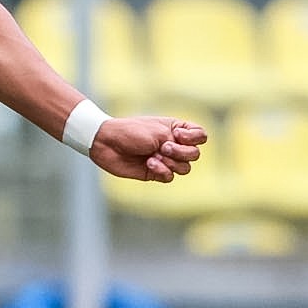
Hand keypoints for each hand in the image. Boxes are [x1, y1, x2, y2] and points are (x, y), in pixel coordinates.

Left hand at [90, 115, 207, 182]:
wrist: (107, 142)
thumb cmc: (131, 132)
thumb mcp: (158, 132)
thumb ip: (178, 143)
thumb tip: (187, 160)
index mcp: (176, 129)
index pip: (200, 136)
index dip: (194, 138)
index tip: (178, 135)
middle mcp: (173, 144)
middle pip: (194, 154)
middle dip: (181, 152)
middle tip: (163, 147)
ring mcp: (165, 159)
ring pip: (185, 168)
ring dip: (171, 162)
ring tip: (154, 156)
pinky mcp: (154, 172)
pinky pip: (170, 177)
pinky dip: (162, 171)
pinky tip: (149, 163)